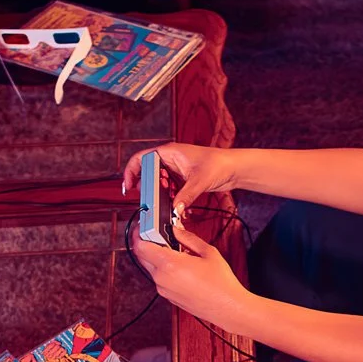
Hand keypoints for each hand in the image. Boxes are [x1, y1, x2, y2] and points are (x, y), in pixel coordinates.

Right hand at [122, 142, 238, 221]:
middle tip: (147, 201)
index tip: (128, 187)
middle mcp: (169, 160)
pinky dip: (170, 199)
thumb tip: (174, 209)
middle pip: (148, 173)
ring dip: (159, 196)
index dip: (131, 172)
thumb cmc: (218, 164)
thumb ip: (186, 196)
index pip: (141, 159)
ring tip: (163, 206)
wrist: (233, 168)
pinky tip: (176, 208)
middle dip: (147, 188)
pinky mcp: (182, 180)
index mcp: (168, 152)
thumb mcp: (199, 181)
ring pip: (159, 184)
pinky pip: (170, 190)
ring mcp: (175, 170)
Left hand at [130, 221, 251, 331]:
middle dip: (146, 242)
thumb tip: (175, 229)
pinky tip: (179, 264)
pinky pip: (159, 278)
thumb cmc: (221, 283)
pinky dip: (163, 268)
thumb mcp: (207, 252)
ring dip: (156, 255)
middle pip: (141, 255)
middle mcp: (162, 278)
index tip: (144, 225)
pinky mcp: (167, 296)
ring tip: (173, 250)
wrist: (227, 307)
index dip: (139, 232)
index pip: (140, 245)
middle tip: (157, 233)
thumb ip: (187, 238)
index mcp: (170, 264)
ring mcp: (163, 289)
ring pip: (150, 266)